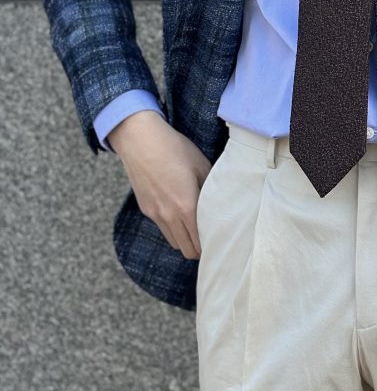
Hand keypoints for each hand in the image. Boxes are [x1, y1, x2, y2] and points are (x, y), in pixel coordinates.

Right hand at [108, 110, 211, 259]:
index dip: (211, 245)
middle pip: (186, 250)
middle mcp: (169, 215)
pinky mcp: (146, 209)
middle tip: (210, 240)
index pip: (200, 242)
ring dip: (185, 240)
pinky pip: (163, 228)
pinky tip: (180, 215)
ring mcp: (155, 214)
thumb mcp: (201, 165)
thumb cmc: (174, 149)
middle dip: (199, 248)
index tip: (220, 241)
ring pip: (173, 242)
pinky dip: (173, 228)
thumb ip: (212, 188)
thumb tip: (222, 201)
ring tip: (197, 230)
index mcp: (186, 206)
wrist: (141, 140)